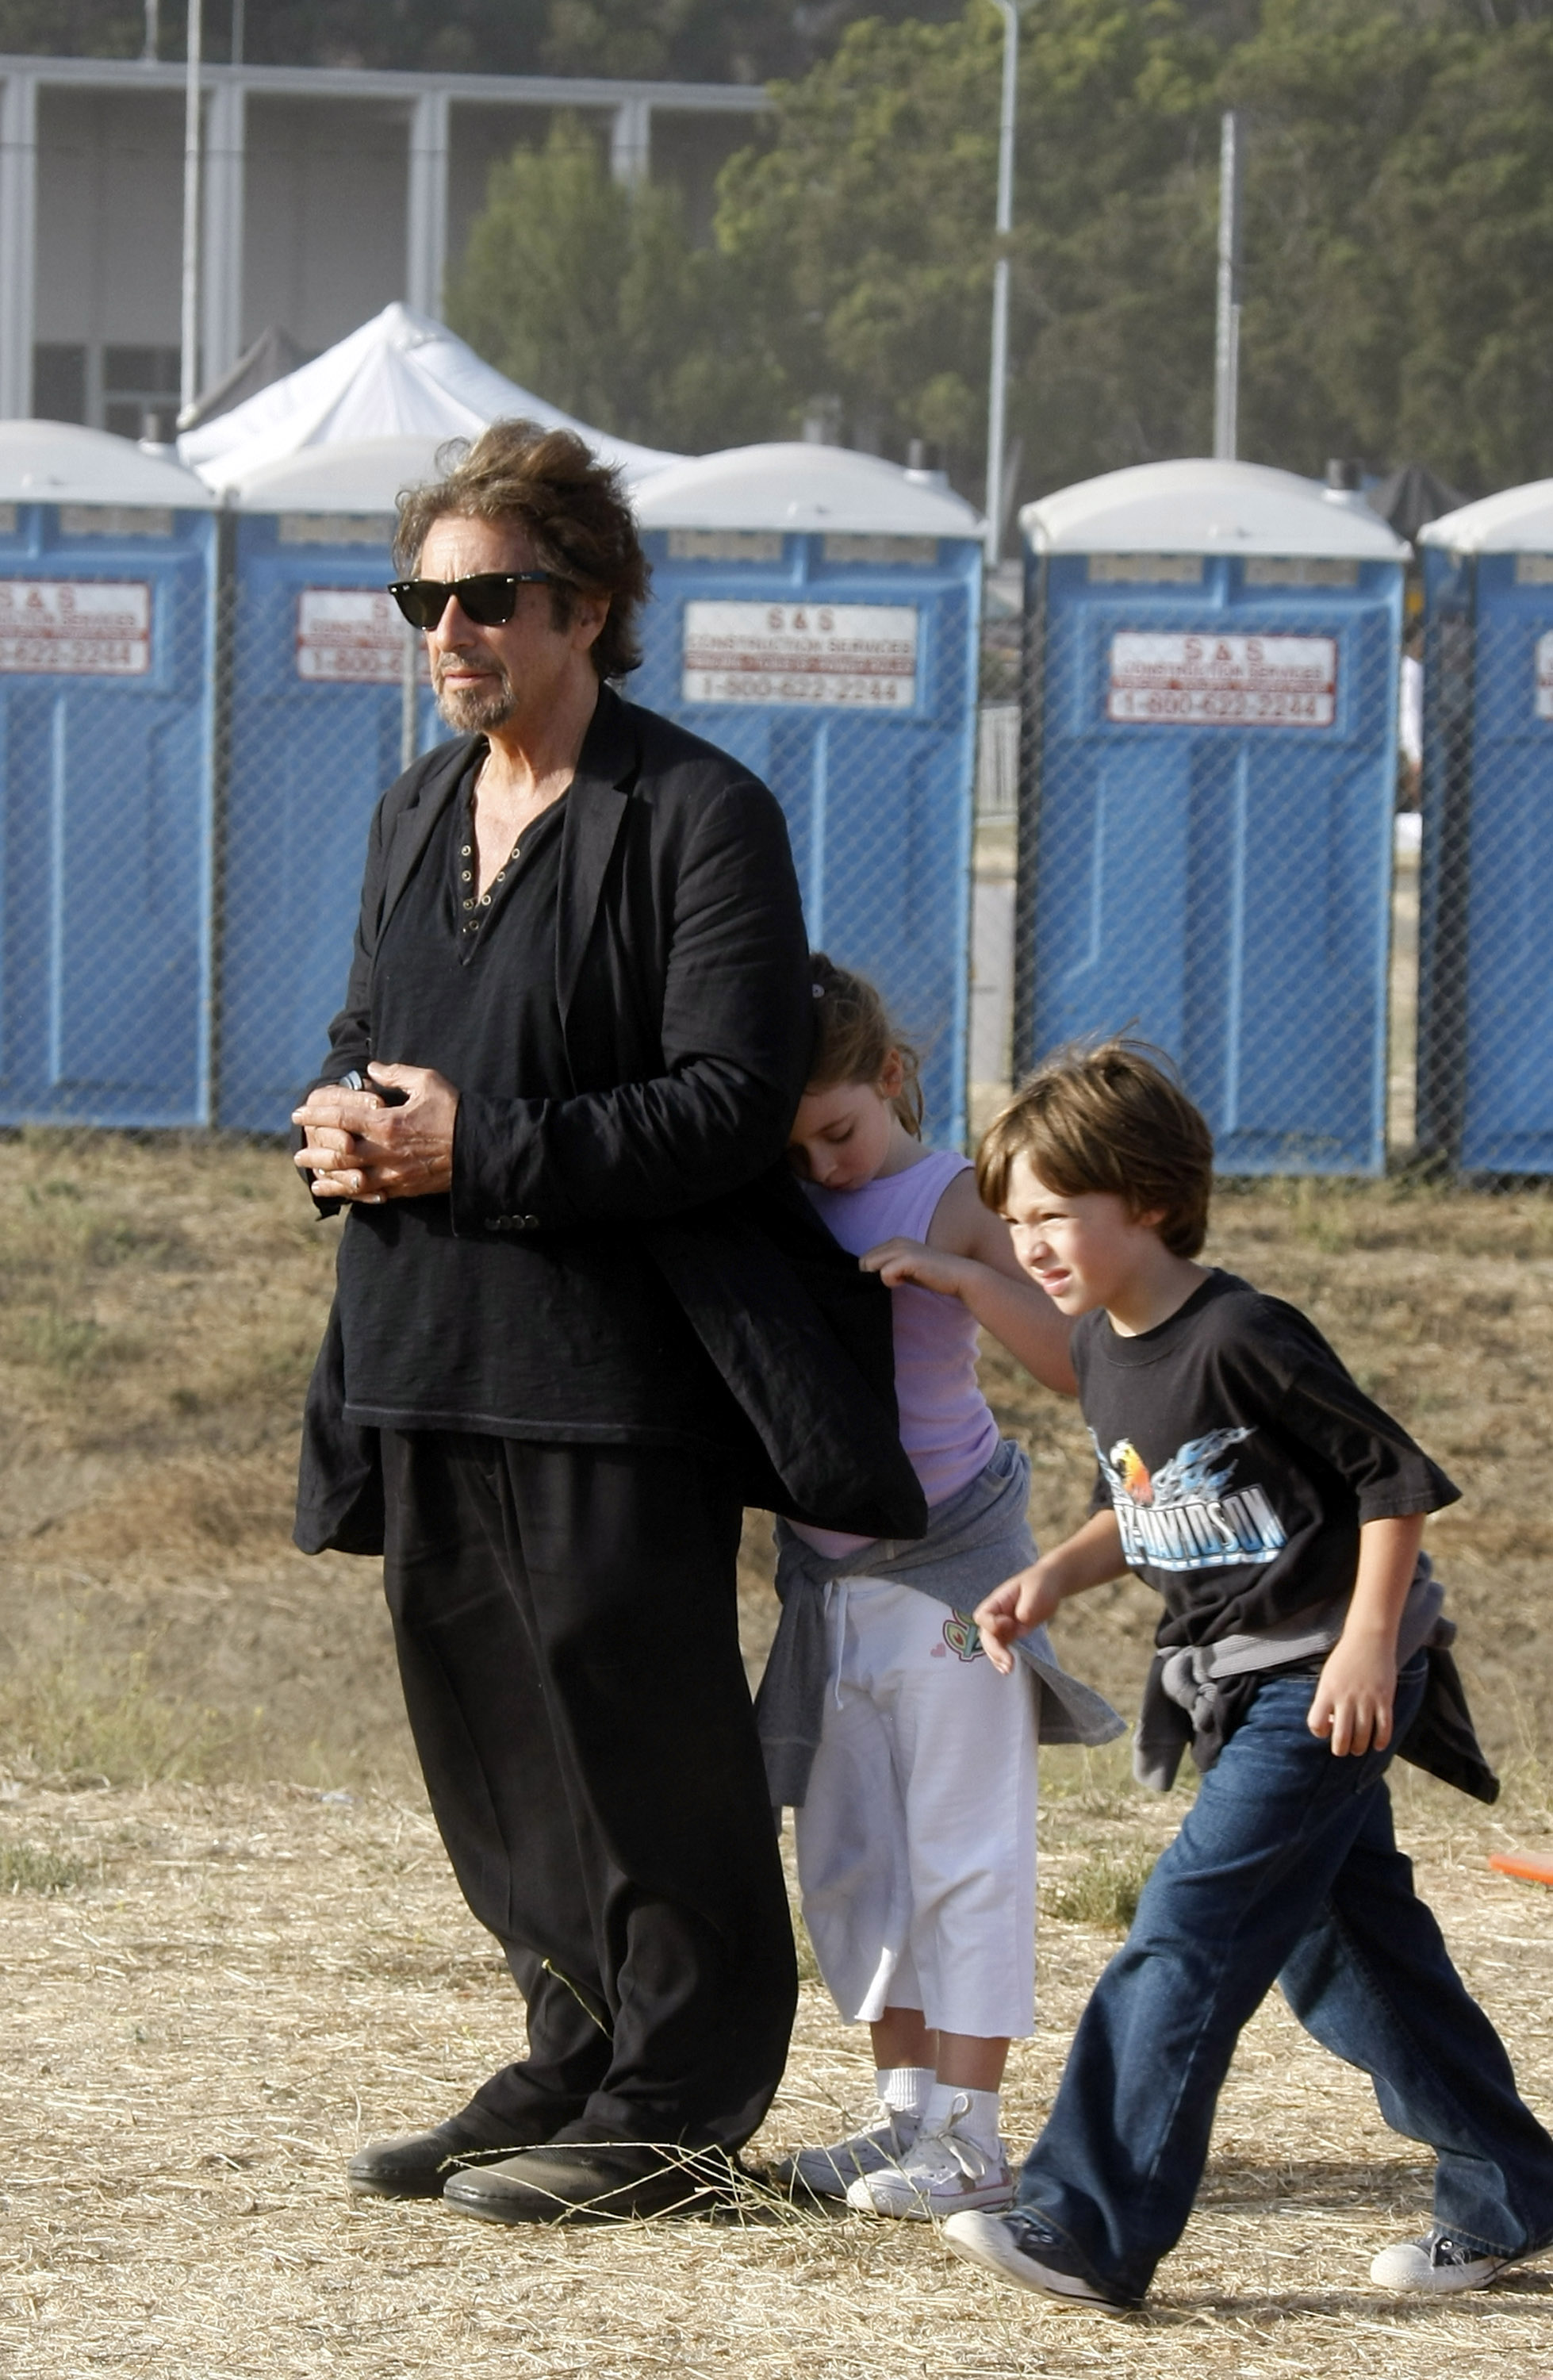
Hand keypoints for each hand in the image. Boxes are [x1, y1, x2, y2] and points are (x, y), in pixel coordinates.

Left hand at [292, 1064, 459, 1201]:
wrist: (480, 1149)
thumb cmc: (454, 1111)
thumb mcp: (427, 1082)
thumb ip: (396, 1074)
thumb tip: (370, 1070)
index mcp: (387, 1124)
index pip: (340, 1119)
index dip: (316, 1115)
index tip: (298, 1113)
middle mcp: (385, 1152)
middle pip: (338, 1154)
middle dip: (314, 1152)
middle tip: (297, 1151)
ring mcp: (393, 1174)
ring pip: (350, 1179)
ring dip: (326, 1176)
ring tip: (309, 1174)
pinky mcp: (404, 1188)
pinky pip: (370, 1195)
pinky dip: (349, 1194)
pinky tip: (337, 1192)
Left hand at [859, 1235, 972, 1297]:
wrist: (958, 1276)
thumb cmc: (932, 1275)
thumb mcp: (906, 1268)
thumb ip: (889, 1267)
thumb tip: (867, 1278)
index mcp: (894, 1242)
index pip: (865, 1258)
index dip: (872, 1274)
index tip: (892, 1279)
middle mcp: (896, 1241)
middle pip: (863, 1262)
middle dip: (873, 1277)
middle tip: (895, 1282)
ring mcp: (901, 1249)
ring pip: (869, 1265)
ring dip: (882, 1278)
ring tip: (901, 1281)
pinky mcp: (908, 1259)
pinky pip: (884, 1273)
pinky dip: (891, 1282)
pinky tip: (905, 1282)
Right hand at [973, 1560, 1065, 1675]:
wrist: (1050, 1584)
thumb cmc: (1041, 1584)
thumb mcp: (1035, 1592)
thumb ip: (1027, 1607)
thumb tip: (1020, 1624)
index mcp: (998, 1600)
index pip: (983, 1615)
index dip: (992, 1624)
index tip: (1009, 1623)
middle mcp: (996, 1614)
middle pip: (985, 1634)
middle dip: (994, 1649)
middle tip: (1008, 1663)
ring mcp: (1003, 1625)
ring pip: (992, 1644)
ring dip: (997, 1658)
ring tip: (1008, 1669)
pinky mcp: (1012, 1633)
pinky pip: (1002, 1648)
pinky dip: (1003, 1659)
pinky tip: (1007, 1669)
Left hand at [1307, 1634, 1396, 1756]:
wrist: (1369, 1639)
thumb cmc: (1345, 1659)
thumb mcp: (1328, 1677)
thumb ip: (1327, 1700)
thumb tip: (1333, 1725)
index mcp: (1327, 1692)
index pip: (1316, 1723)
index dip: (1320, 1731)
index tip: (1326, 1729)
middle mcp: (1345, 1698)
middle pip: (1341, 1737)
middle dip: (1341, 1749)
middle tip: (1343, 1750)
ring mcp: (1366, 1699)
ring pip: (1363, 1736)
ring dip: (1360, 1748)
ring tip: (1359, 1748)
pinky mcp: (1385, 1699)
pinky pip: (1384, 1728)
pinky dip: (1381, 1741)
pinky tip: (1378, 1745)